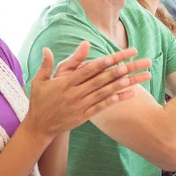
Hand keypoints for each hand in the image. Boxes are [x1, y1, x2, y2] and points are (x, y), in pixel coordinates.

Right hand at [24, 42, 151, 138]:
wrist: (38, 126)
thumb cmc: (39, 100)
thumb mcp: (40, 80)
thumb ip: (47, 64)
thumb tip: (47, 48)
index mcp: (66, 83)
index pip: (88, 70)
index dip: (103, 62)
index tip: (116, 55)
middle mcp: (75, 93)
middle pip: (101, 79)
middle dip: (119, 70)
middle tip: (134, 62)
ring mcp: (81, 105)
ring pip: (104, 93)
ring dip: (121, 85)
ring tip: (136, 77)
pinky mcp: (84, 116)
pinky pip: (102, 106)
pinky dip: (116, 100)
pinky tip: (130, 93)